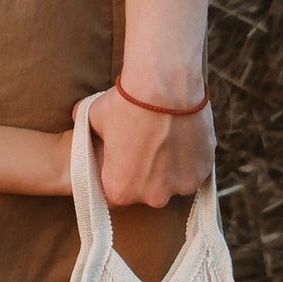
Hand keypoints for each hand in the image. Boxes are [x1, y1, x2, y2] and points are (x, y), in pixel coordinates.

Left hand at [84, 84, 215, 210]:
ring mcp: (181, 186)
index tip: (123, 160)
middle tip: (147, 146)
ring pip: (173, 183)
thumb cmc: (126, 102)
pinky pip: (194, 171)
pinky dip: (190, 159)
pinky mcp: (204, 172)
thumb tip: (78, 122)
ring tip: (167, 140)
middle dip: (146, 175)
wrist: (165, 84)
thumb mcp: (93, 117)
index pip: (116, 193)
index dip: (119, 175)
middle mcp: (152, 197)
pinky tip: (183, 137)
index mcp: (121, 190)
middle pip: (147, 192)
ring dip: (170, 169)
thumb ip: (86, 130)